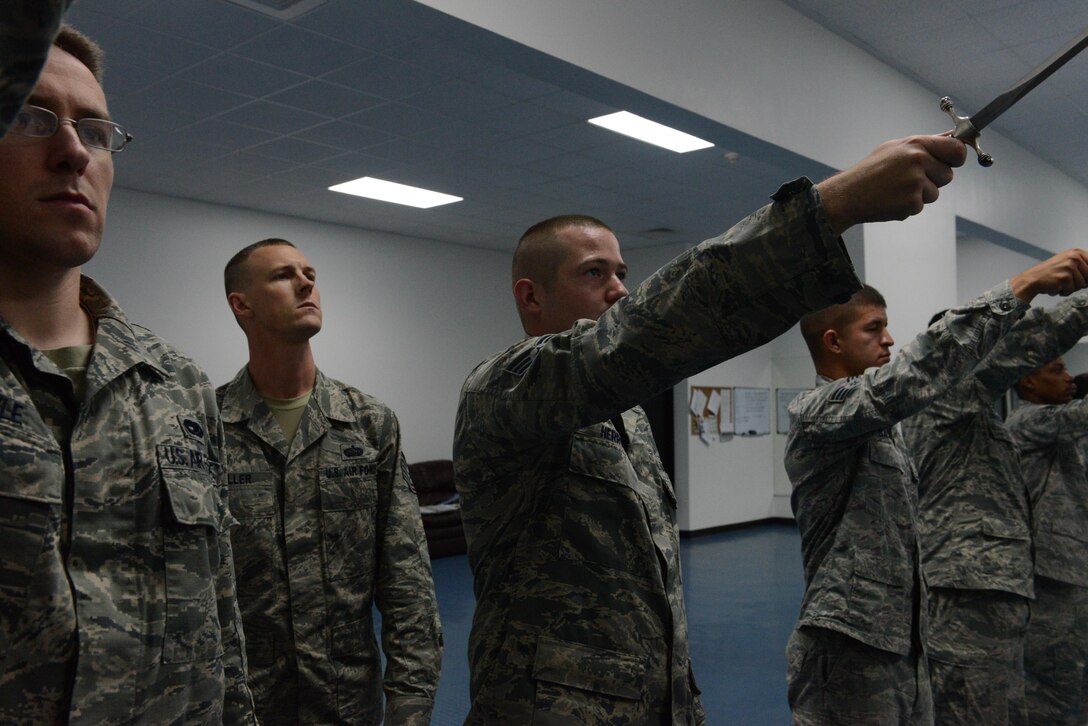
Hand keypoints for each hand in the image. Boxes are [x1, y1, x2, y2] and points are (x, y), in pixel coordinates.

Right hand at [816, 134, 966, 233]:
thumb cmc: (870, 170)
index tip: (953, 161)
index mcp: (916, 145)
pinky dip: (908, 205)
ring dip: (920, 195)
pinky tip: (892, 199)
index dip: (958, 157)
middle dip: (934, 179)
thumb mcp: (895, 148)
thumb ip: (924, 144)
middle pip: (948, 175)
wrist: (849, 194)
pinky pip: (921, 206)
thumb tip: (950, 139)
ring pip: (935, 193)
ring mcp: (915, 182)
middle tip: (910, 179)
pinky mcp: (911, 202)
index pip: (956, 149)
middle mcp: (918, 161)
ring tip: (897, 189)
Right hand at [1010, 249, 1087, 301]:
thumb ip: (1082, 265)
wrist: (1032, 278)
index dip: (1086, 275)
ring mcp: (1069, 267)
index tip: (1078, 276)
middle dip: (1079, 282)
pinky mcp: (1065, 278)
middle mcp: (1074, 257)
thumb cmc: (1049, 272)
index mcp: (1076, 252)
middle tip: (1067, 280)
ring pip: (1082, 285)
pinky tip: (1056, 286)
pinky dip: (1064, 292)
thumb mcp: (1067, 262)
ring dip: (1071, 288)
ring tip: (1060, 283)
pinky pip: (1072, 291)